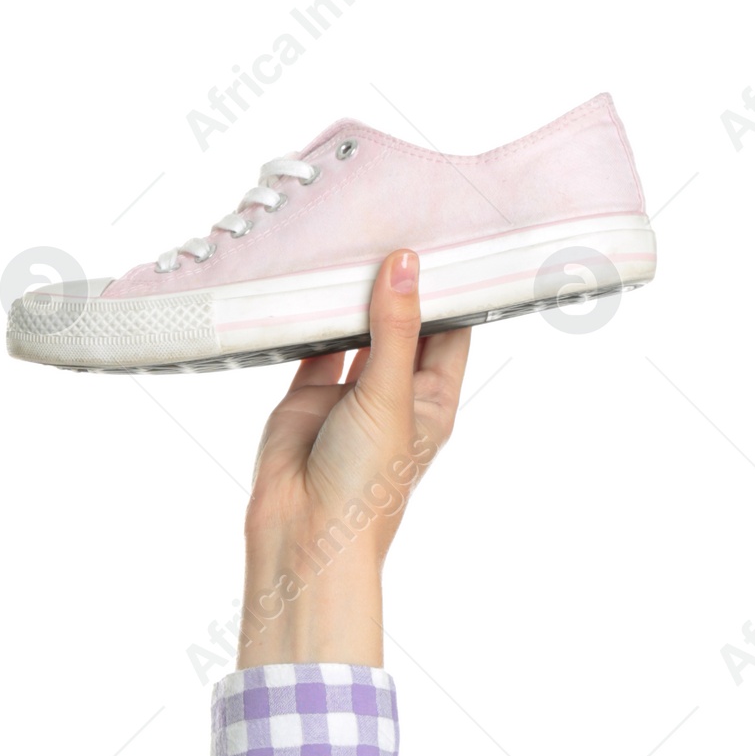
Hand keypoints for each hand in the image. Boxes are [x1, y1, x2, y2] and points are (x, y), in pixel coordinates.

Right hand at [236, 249, 470, 667]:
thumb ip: (394, 328)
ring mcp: (349, 394)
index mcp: (432, 400)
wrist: (302, 533)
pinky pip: (313, 344)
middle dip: (400, 284)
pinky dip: (312, 315)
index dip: (451, 289)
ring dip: (356, 296)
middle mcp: (393, 394)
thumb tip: (405, 263)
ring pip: (357, 331)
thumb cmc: (366, 484)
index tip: (448, 237)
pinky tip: (313, 278)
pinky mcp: (306, 395)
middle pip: (402, 325)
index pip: (451, 332)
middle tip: (398, 222)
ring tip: (357, 238)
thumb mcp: (389, 396)